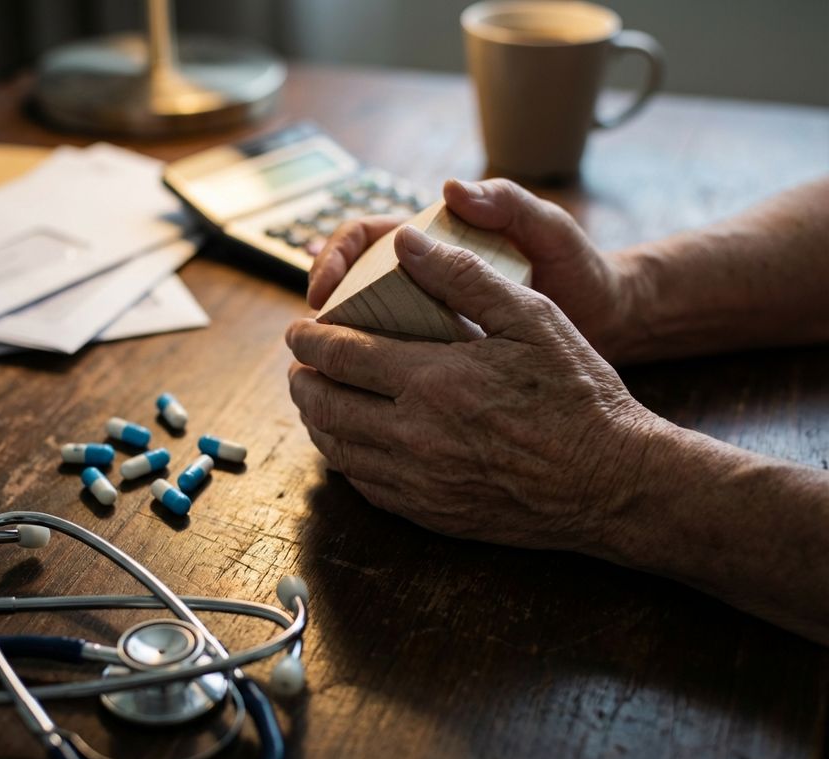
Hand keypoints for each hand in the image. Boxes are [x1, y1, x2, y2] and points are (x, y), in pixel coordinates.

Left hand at [287, 225, 662, 551]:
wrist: (612, 481)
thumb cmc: (578, 393)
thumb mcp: (530, 317)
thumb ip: (462, 277)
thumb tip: (406, 242)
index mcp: (433, 379)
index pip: (342, 355)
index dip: (310, 340)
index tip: (297, 330)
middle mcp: (414, 434)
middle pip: (326, 404)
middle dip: (301, 379)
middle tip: (297, 365)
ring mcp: (418, 479)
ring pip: (337, 449)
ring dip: (315, 419)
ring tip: (313, 398)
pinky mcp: (430, 512)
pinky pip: (364, 485)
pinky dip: (343, 459)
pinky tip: (347, 445)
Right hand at [307, 179, 635, 361]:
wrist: (611, 322)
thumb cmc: (580, 269)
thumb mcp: (549, 230)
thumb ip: (508, 204)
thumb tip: (451, 190)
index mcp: (438, 241)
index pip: (364, 239)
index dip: (333, 260)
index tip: (323, 292)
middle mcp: (427, 279)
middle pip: (354, 288)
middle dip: (325, 313)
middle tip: (311, 345)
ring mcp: (434, 319)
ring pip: (371, 332)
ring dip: (344, 352)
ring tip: (327, 378)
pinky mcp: (447, 356)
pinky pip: (400, 367)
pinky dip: (378, 380)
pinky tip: (368, 403)